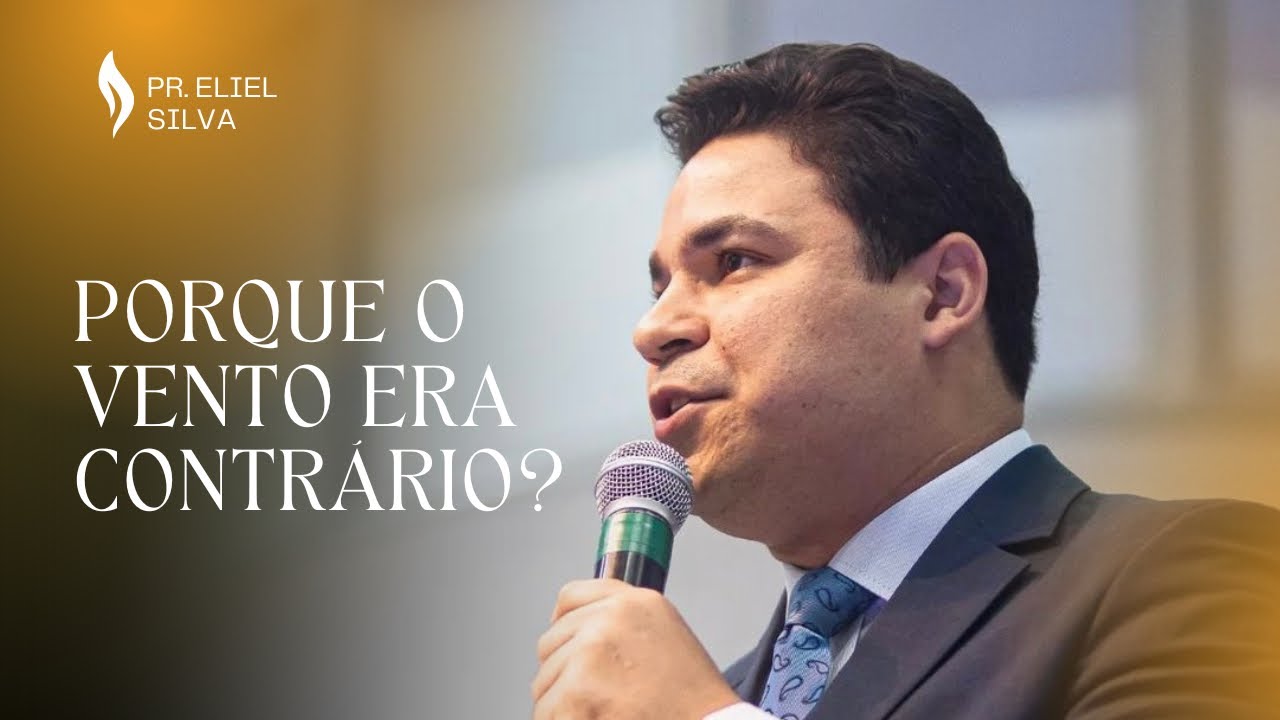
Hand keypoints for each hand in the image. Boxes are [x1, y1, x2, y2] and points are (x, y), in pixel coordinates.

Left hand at [532, 578, 739, 719]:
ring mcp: (592, 651)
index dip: (563, 625)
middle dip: (564, 673)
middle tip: (597, 696)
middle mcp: (611, 618)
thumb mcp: (665, 637)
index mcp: (635, 603)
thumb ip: (622, 625)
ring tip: (604, 712)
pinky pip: (547, 712)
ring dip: (563, 704)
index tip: (566, 645)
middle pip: (551, 643)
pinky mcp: (578, 689)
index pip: (571, 597)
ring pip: (544, 682)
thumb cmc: (693, 700)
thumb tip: (579, 634)